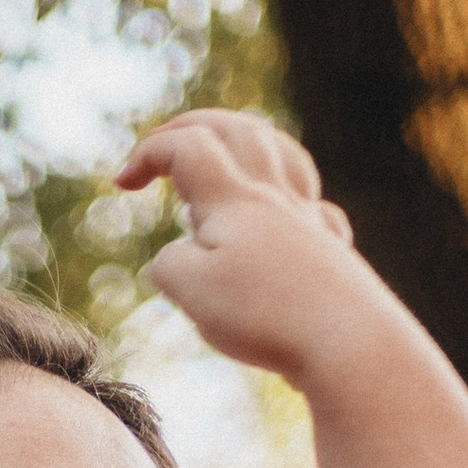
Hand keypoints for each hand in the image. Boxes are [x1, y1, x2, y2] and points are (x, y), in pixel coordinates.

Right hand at [117, 108, 371, 383]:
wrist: (346, 341)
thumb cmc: (264, 316)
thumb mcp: (191, 291)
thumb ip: (170, 264)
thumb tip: (178, 256)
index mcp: (233, 199)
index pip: (187, 147)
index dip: (149, 153)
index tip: (121, 184)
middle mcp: (273, 197)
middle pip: (236, 128)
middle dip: (193, 126)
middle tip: (163, 148)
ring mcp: (307, 220)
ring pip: (281, 152)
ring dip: (247, 142)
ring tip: (227, 159)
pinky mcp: (330, 251)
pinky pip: (315, 204)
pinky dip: (293, 196)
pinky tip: (291, 214)